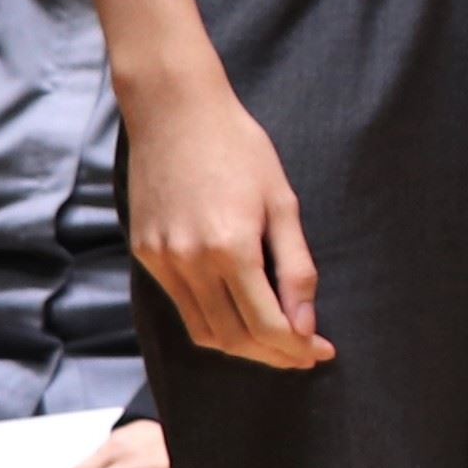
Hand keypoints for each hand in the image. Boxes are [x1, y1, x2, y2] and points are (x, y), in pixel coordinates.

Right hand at [126, 73, 332, 369]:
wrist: (175, 111)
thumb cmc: (239, 148)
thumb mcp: (283, 202)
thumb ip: (295, 267)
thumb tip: (305, 324)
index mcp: (231, 247)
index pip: (267, 326)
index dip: (297, 348)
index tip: (321, 352)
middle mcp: (190, 261)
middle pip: (235, 338)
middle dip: (273, 355)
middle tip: (303, 355)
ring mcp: (162, 260)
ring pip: (204, 331)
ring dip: (242, 347)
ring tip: (275, 343)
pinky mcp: (145, 253)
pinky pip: (181, 306)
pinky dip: (212, 322)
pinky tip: (239, 315)